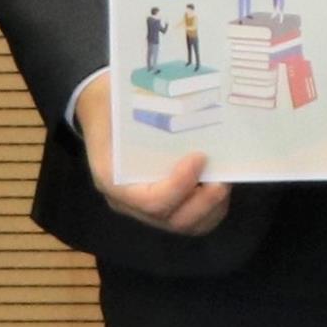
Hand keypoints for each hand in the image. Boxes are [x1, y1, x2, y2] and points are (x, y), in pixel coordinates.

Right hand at [73, 71, 232, 237]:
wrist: (102, 109)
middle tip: (222, 178)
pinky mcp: (163, 206)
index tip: (199, 158)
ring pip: (186, 225)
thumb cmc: (112, 104)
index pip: (151, 201)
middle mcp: (127, 202)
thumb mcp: (117, 100)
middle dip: (203, 202)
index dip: (180, 185)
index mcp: (112, 179)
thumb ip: (145, 110)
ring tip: (224, 180)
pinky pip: (192, 219)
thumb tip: (188, 105)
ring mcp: (145, 209)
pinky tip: (219, 183)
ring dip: (212, 207)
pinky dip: (211, 207)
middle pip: (172, 220)